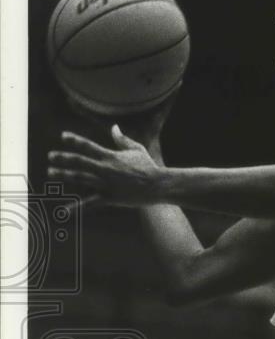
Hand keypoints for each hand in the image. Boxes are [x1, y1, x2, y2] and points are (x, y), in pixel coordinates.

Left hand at [47, 125, 163, 205]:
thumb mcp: (137, 149)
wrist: (158, 185)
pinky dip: (76, 208)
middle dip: (63, 158)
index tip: (63, 137)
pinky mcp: (110, 198)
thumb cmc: (149, 167)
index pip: (88, 146)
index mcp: (110, 156)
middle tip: (50, 156)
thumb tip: (114, 127)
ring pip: (80, 177)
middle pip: (79, 161)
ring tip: (50, 172)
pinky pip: (90, 203)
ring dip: (64, 174)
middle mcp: (105, 168)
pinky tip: (64, 211)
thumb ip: (122, 139)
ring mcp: (106, 183)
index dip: (74, 140)